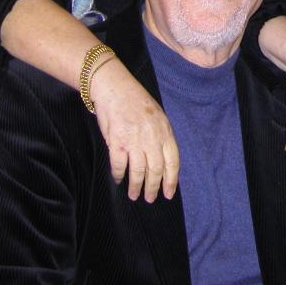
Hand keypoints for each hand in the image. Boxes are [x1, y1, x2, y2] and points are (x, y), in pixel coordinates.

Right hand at [89, 56, 179, 202]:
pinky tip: (118, 179)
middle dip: (153, 187)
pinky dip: (118, 174)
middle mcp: (151, 137)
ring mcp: (134, 139)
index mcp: (164, 130)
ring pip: (138, 171)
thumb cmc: (135, 99)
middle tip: (150, 198)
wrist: (114, 86)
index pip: (172, 162)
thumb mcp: (156, 115)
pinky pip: (119, 164)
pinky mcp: (116, 140)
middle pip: (156, 170)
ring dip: (136, 186)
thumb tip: (162, 160)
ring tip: (134, 195)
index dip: (171, 180)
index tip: (168, 193)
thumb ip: (160, 136)